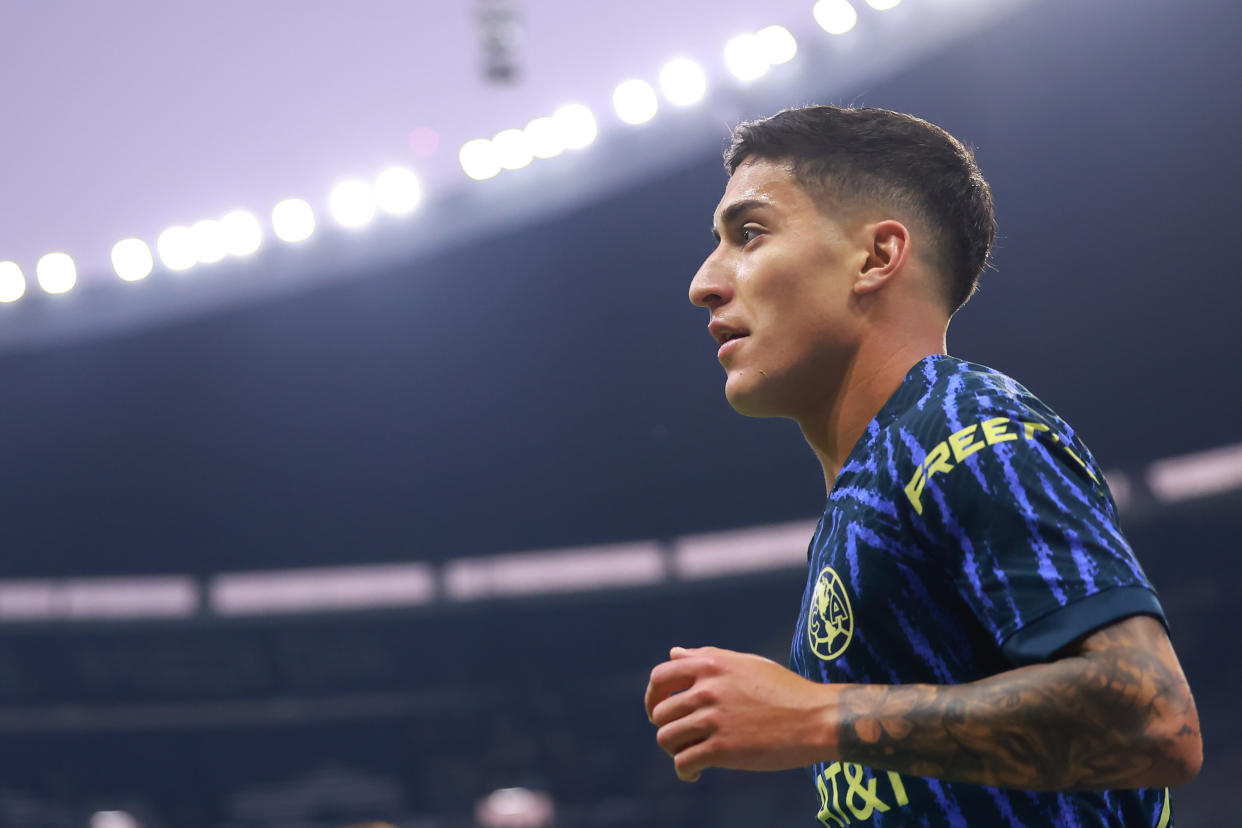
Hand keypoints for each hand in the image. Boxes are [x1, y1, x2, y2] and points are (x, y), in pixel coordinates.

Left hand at [644, 645, 837, 781]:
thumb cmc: (783, 690)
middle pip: (660, 713)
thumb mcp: (744, 664)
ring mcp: (713, 719)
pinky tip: (695, 774)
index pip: (661, 677)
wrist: (816, 719)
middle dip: (667, 727)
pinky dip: (684, 772)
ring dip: (675, 750)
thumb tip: (674, 652)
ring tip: (691, 754)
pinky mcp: (721, 749)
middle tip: (683, 737)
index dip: (654, 696)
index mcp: (711, 664)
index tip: (659, 710)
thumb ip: (706, 658)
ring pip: (667, 738)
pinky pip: (683, 762)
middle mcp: (707, 689)